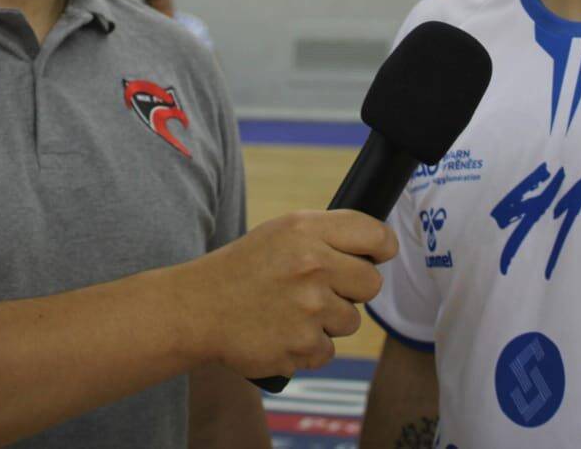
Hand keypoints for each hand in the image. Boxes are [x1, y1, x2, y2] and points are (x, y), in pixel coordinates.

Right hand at [178, 210, 397, 378]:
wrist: (198, 308)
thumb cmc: (246, 268)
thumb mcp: (283, 232)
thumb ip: (328, 234)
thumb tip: (379, 248)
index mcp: (307, 230)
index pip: (376, 235)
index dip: (382, 247)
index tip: (378, 255)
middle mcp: (311, 265)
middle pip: (372, 283)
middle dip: (353, 289)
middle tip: (322, 289)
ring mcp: (308, 308)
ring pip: (351, 321)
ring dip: (328, 322)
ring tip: (291, 311)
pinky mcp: (301, 346)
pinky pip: (328, 350)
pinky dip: (308, 348)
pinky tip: (281, 332)